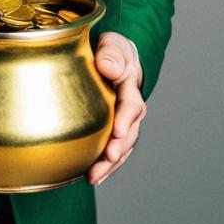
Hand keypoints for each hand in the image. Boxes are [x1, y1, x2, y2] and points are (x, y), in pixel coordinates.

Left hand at [87, 32, 144, 185]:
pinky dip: (105, 165)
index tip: (117, 132)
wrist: (114, 58)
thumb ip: (111, 54)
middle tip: (108, 158)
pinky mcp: (113, 131)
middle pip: (129, 131)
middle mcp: (130, 108)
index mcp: (129, 86)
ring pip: (121, 146)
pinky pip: (112, 150)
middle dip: (119, 148)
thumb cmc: (112, 51)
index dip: (126, 119)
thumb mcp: (112, 45)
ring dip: (110, 163)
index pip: (131, 104)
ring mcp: (123, 122)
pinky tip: (93, 177)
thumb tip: (107, 68)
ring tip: (95, 176)